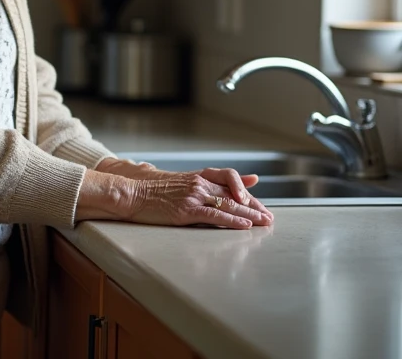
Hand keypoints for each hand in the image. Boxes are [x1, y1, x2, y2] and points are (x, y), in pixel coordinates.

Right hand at [126, 171, 272, 228]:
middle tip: (269, 218)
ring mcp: (193, 196)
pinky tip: (243, 225)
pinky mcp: (186, 211)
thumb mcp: (181, 182)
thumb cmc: (154, 191)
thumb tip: (217, 186)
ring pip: (228, 204)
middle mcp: (199, 184)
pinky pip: (214, 215)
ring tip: (264, 222)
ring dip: (250, 215)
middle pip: (234, 194)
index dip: (248, 193)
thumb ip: (202, 184)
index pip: (231, 180)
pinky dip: (231, 220)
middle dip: (255, 207)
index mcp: (198, 176)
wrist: (132, 193)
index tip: (260, 204)